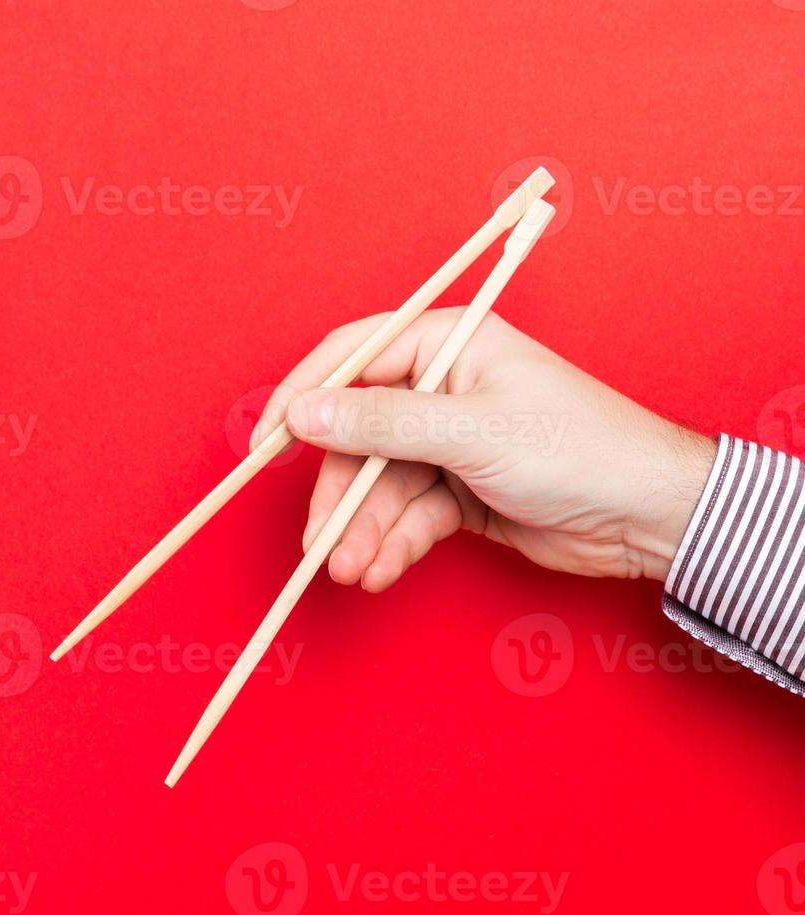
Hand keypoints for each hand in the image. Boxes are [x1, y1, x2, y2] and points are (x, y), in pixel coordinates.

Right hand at [249, 309, 717, 586]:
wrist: (650, 516)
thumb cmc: (579, 448)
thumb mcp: (470, 431)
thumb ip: (380, 424)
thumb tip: (304, 412)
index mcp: (448, 344)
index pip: (351, 359)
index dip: (302, 399)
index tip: (264, 447)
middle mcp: (441, 388)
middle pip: (357, 436)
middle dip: (339, 494)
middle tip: (319, 543)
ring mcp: (448, 442)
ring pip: (378, 485)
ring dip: (362, 530)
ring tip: (352, 570)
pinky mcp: (458, 492)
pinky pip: (406, 516)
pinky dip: (391, 544)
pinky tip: (382, 571)